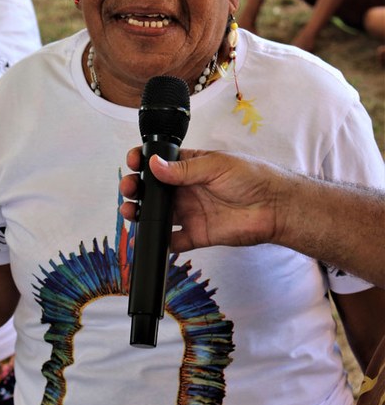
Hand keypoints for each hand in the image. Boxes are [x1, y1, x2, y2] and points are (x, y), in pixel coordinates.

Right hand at [120, 147, 283, 252]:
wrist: (275, 207)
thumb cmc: (251, 177)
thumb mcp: (215, 166)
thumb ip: (183, 169)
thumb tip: (154, 165)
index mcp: (190, 165)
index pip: (160, 163)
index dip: (143, 162)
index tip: (132, 162)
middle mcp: (187, 188)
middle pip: (153, 190)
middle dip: (136, 188)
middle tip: (128, 189)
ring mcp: (191, 211)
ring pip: (158, 214)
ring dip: (141, 213)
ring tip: (130, 211)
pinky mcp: (197, 234)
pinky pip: (174, 241)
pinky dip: (160, 242)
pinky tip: (150, 237)